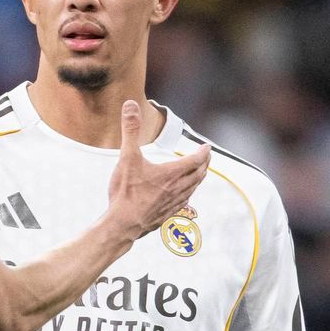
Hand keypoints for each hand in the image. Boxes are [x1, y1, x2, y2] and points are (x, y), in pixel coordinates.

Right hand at [104, 99, 210, 239]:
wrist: (122, 225)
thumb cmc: (125, 192)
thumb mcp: (127, 157)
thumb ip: (130, 130)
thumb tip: (131, 106)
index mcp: (171, 173)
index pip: (195, 160)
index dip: (203, 152)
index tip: (207, 147)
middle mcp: (177, 189)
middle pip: (198, 174)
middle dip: (204, 164)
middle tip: (206, 157)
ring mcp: (173, 204)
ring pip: (193, 189)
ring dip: (199, 179)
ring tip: (200, 173)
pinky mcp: (167, 215)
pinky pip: (184, 203)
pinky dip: (189, 194)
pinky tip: (184, 196)